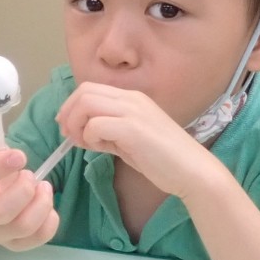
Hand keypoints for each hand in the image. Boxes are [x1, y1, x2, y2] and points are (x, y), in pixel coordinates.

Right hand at [0, 136, 58, 251]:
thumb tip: (1, 149)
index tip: (20, 156)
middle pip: (1, 211)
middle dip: (23, 189)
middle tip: (29, 175)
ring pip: (23, 226)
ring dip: (42, 203)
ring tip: (43, 187)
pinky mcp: (16, 244)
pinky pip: (39, 238)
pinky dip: (51, 220)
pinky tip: (46, 204)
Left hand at [56, 82, 216, 198]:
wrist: (192, 170)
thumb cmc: (163, 159)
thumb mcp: (129, 140)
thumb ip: (107, 132)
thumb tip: (80, 133)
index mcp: (132, 98)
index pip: (89, 88)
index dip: (71, 106)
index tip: (68, 127)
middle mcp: (132, 98)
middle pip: (84, 91)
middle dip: (68, 113)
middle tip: (69, 136)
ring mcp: (133, 111)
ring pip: (86, 103)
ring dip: (76, 124)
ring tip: (84, 143)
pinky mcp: (133, 129)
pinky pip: (96, 124)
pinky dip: (90, 137)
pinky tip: (101, 149)